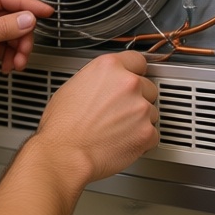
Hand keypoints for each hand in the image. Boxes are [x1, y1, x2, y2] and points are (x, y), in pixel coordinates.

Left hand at [0, 0, 53, 97]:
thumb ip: (1, 28)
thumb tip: (26, 19)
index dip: (27, 4)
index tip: (45, 11)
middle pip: (12, 18)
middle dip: (21, 35)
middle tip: (24, 49)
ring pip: (11, 35)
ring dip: (17, 50)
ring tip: (16, 63)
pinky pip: (5, 49)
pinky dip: (10, 58)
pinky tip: (7, 67)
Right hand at [32, 51, 160, 183]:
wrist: (64, 154)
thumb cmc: (62, 126)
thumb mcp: (72, 87)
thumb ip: (97, 80)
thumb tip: (104, 85)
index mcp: (108, 67)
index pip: (137, 60)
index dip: (134, 72)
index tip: (133, 79)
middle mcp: (128, 83)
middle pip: (147, 87)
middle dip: (136, 99)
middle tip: (118, 112)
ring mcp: (140, 108)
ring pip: (151, 112)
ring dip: (139, 121)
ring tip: (116, 130)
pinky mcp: (147, 132)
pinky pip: (153, 135)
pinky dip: (142, 141)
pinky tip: (122, 141)